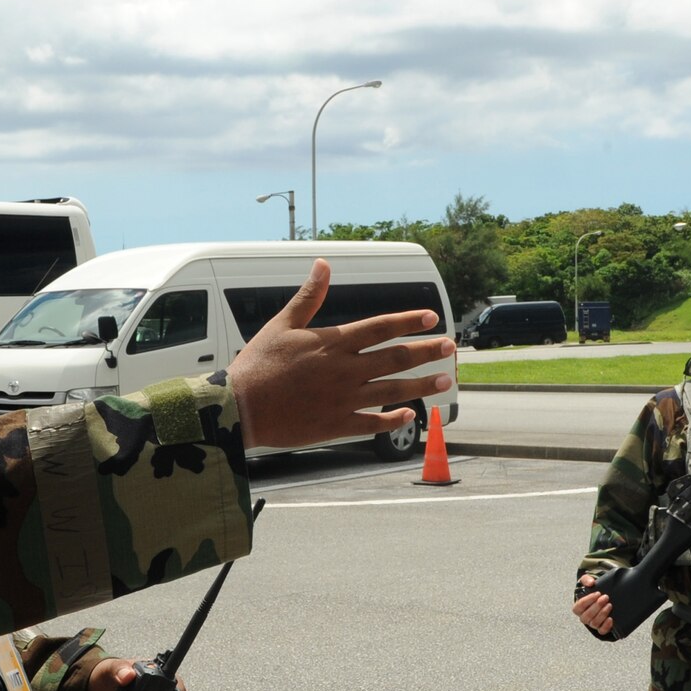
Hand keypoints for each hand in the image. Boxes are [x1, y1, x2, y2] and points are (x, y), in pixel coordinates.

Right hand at [226, 260, 455, 450]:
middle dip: (426, 351)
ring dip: (421, 384)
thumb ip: (309, 296)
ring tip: (445, 380)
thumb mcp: (282, 324)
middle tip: (451, 347)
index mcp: (333, 343)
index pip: (381, 327)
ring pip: (392, 390)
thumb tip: (323, 264)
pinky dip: (393, 419)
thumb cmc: (257, 364)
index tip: (432, 317)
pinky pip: (372, 423)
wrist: (239, 407)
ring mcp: (343, 400)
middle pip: (395, 357)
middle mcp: (344, 370)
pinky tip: (409, 415)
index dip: (408, 321)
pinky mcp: (336, 425)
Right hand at [573, 573, 614, 635]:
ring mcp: (592, 624)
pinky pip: (602, 631)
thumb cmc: (592, 590)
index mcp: (578, 608)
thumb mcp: (587, 582)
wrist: (602, 597)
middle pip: (587, 615)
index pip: (579, 606)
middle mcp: (584, 617)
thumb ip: (586, 579)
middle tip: (606, 597)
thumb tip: (591, 583)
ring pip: (594, 623)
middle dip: (597, 606)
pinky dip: (606, 626)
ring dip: (602, 614)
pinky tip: (611, 619)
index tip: (597, 593)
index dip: (588, 600)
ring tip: (610, 605)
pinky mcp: (601, 628)